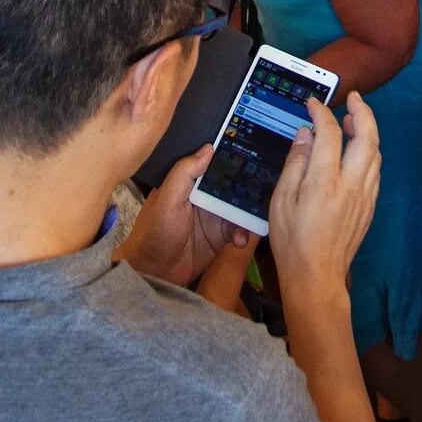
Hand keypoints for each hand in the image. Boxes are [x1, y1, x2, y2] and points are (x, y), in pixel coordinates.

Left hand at [118, 146, 242, 288]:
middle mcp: (205, 196)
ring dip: (250, 212)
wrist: (154, 273)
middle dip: (250, 185)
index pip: (214, 163)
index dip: (232, 155)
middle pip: (233, 183)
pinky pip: (240, 229)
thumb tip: (208, 148)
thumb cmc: (154, 233)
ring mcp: (215, 216)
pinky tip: (239, 240)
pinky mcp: (221, 236)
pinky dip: (244, 232)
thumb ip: (184, 173)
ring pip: (241, 206)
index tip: (255, 148)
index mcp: (190, 182)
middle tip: (267, 187)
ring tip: (255, 219)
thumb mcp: (167, 199)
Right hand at [268, 93, 379, 297]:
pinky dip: (370, 153)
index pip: (330, 132)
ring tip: (354, 121)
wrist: (316, 276)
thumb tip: (306, 135)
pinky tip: (357, 152)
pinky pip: (376, 171)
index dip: (322, 112)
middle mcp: (351, 184)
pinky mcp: (370, 207)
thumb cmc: (292, 241)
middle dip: (363, 111)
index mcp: (325, 180)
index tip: (313, 104)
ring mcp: (365, 196)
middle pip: (367, 137)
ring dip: (368, 132)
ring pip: (376, 153)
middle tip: (353, 98)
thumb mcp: (281, 200)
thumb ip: (296, 163)